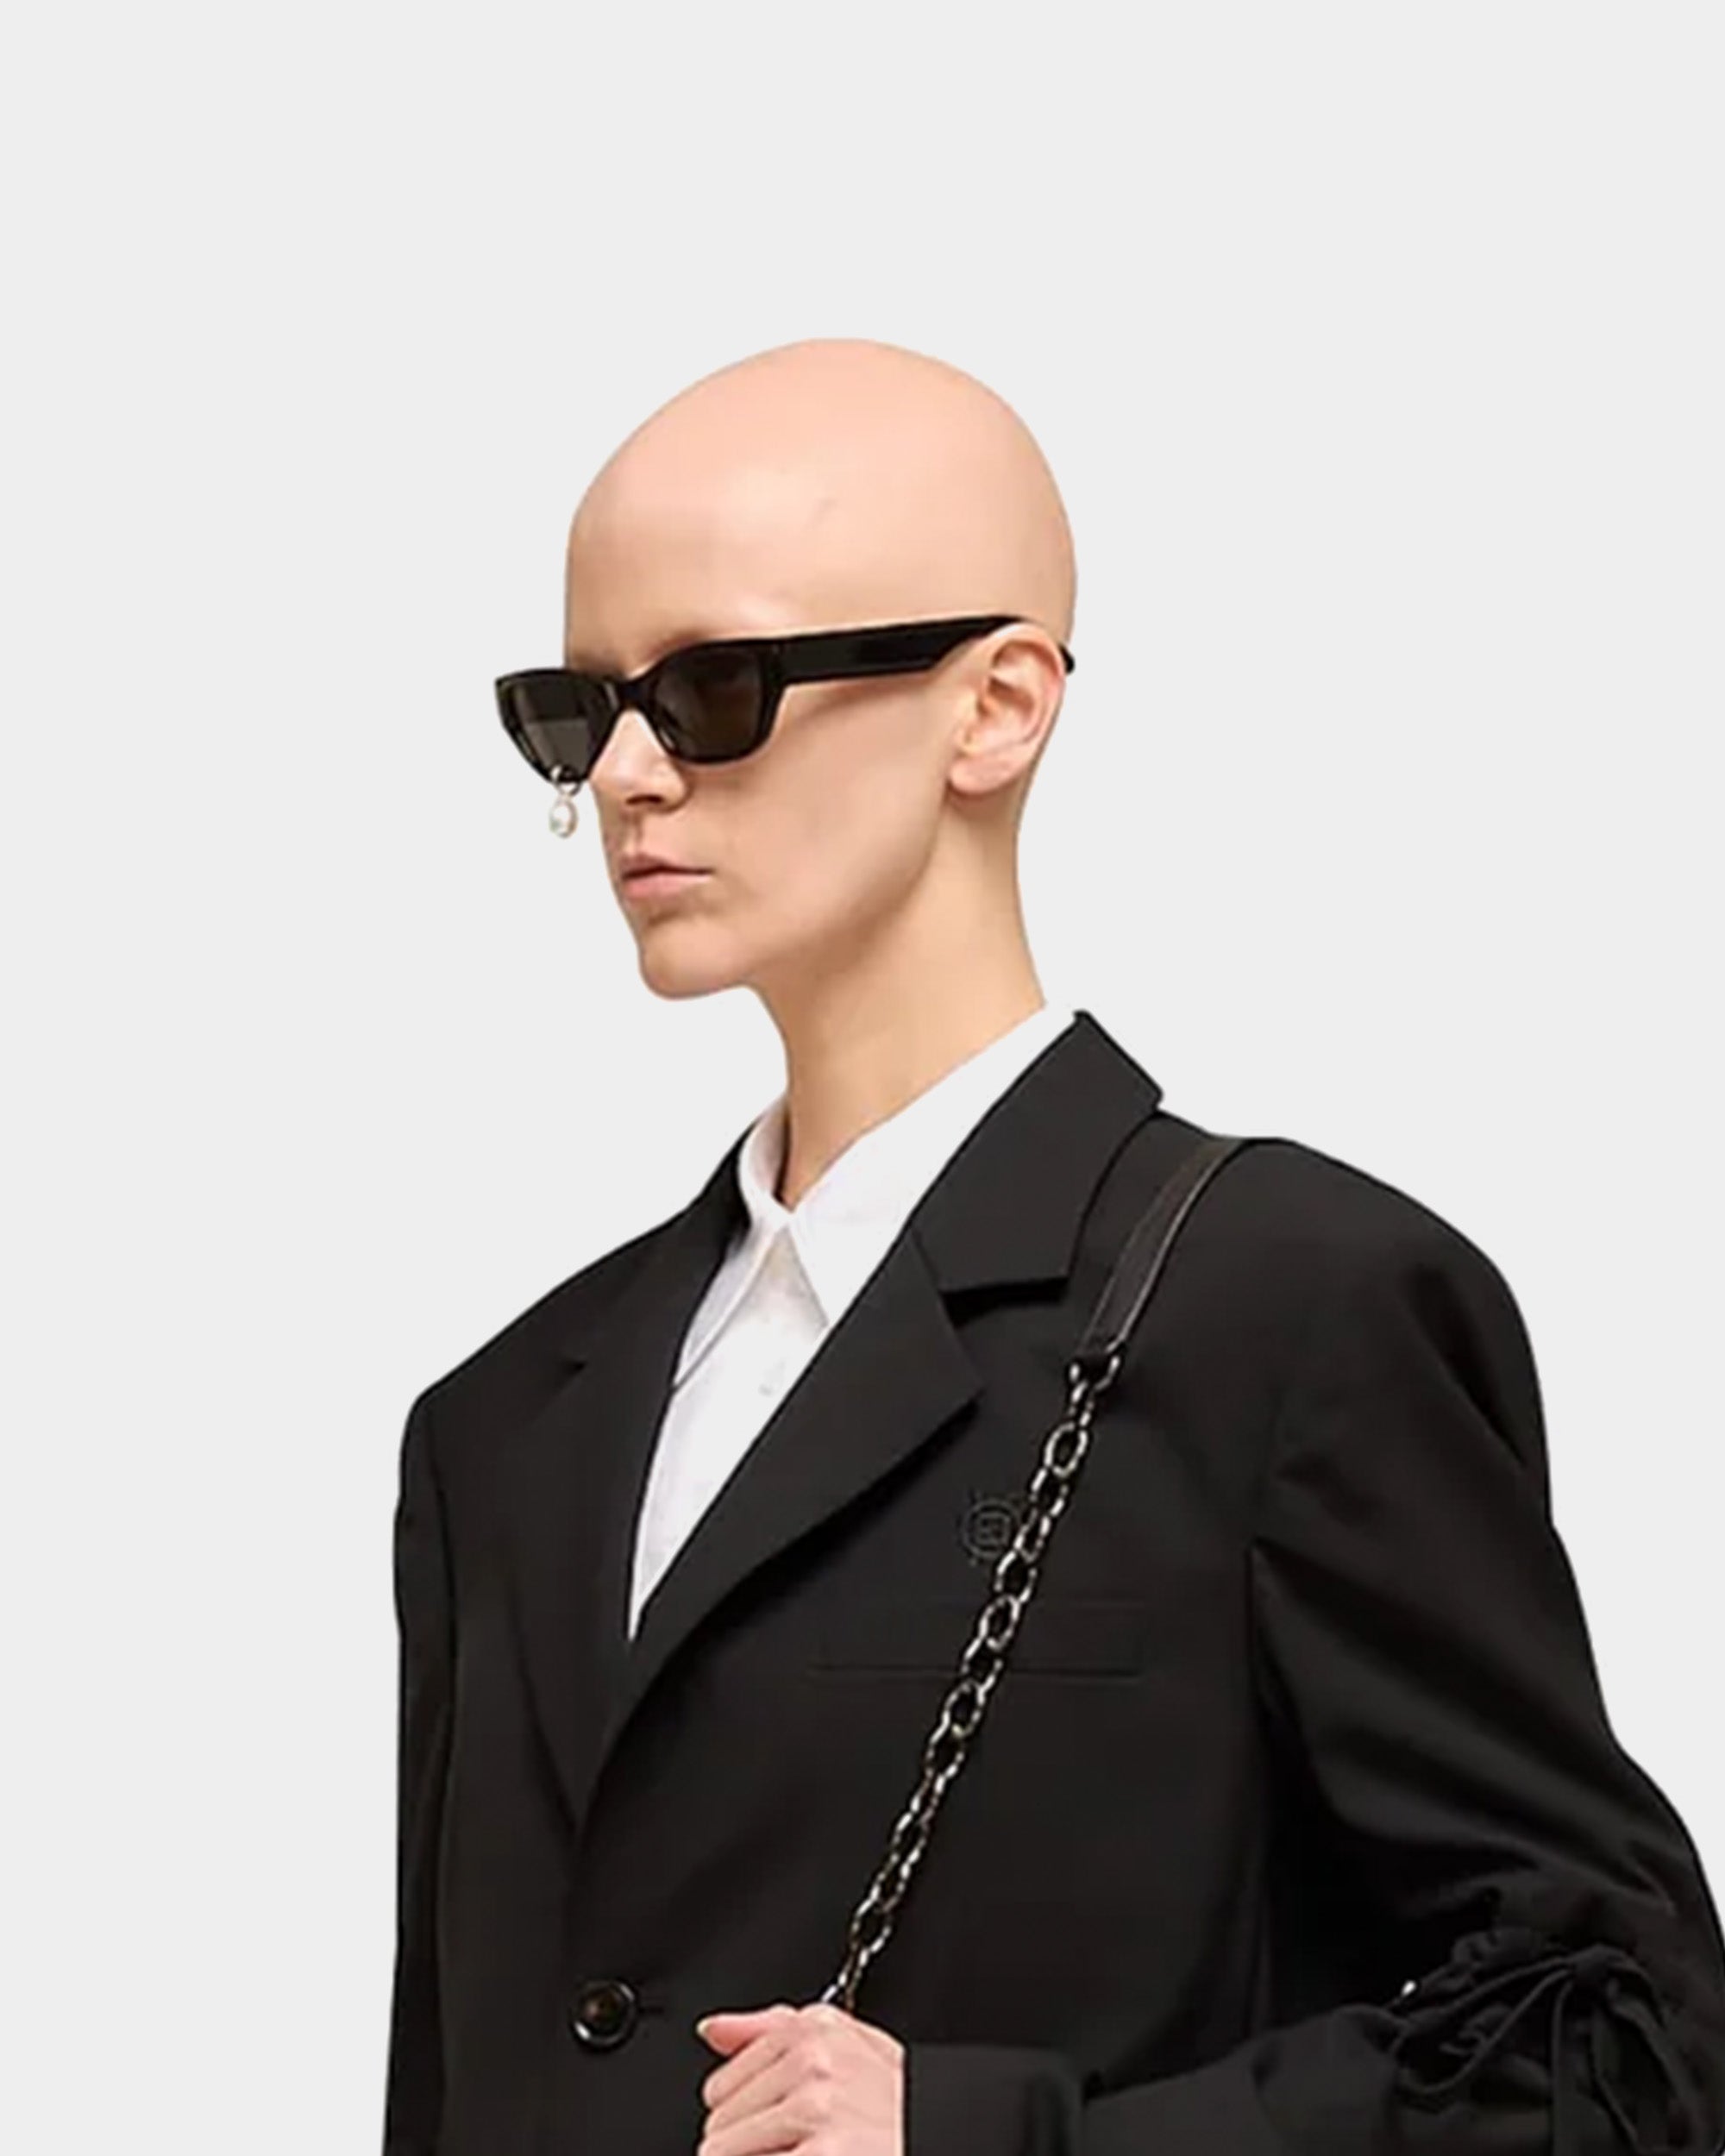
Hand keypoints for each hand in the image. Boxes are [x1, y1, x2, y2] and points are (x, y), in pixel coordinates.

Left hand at [695, 2000, 904, 2154]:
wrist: (939, 2128)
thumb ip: (773, 2029)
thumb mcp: (848, 2045)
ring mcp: (815, 2112)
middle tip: (795, 2150)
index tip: (777, 2129)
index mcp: (811, 2032)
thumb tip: (713, 2029)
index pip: (719, 2087)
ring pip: (723, 2155)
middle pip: (717, 2129)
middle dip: (746, 2150)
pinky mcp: (822, 2154)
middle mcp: (812, 2065)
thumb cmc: (897, 2103)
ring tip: (803, 2155)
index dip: (744, 2119)